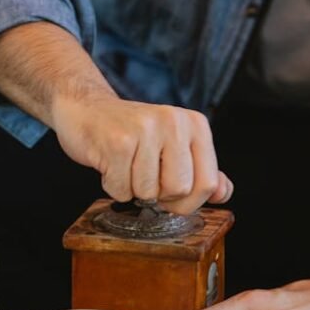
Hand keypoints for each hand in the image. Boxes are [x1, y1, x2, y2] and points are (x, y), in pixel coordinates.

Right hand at [51, 95, 232, 214]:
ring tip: (125, 164)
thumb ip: (200, 170)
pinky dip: (113, 187)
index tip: (171, 191)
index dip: (189, 201)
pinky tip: (109, 163)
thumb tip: (223, 193)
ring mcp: (146, 129)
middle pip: (180, 191)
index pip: (208, 183)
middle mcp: (174, 121)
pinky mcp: (118, 141)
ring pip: (149, 193)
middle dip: (159, 197)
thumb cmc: (131, 132)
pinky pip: (122, 190)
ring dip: (132, 189)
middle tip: (143, 175)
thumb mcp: (173, 146)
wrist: (85, 108)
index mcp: (195, 124)